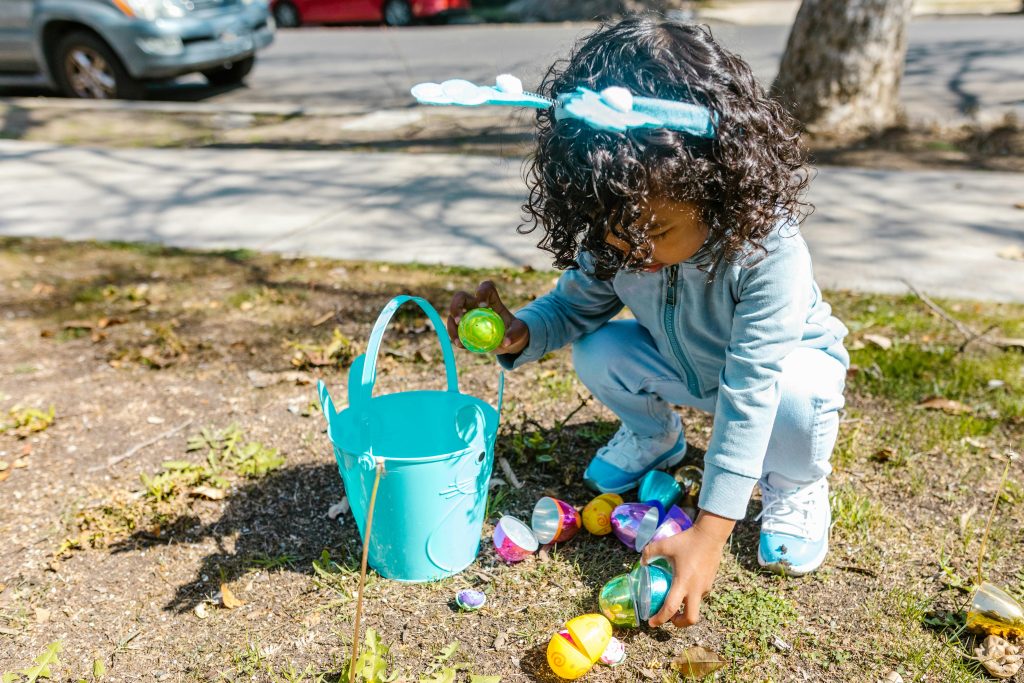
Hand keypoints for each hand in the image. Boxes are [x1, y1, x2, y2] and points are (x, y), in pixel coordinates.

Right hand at [447, 281, 529, 354]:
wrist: (509, 342)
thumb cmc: (515, 332)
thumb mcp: (520, 332)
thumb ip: (515, 334)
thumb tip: (506, 342)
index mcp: (492, 300)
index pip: (486, 288)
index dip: (482, 292)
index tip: (483, 305)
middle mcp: (477, 305)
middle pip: (461, 297)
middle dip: (456, 305)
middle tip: (459, 320)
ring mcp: (468, 316)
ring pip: (453, 314)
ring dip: (452, 326)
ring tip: (458, 341)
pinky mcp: (464, 327)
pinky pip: (454, 330)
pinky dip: (454, 337)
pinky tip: (460, 345)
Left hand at [641, 511, 734, 627]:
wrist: (711, 535)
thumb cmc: (687, 541)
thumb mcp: (665, 545)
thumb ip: (650, 552)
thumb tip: (642, 562)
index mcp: (683, 583)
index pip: (671, 608)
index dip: (660, 619)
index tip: (652, 623)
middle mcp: (696, 589)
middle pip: (691, 618)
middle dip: (679, 623)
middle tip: (669, 619)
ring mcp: (705, 588)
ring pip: (696, 607)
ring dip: (685, 609)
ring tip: (675, 600)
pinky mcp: (710, 583)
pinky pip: (700, 596)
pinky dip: (691, 598)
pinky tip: (684, 586)